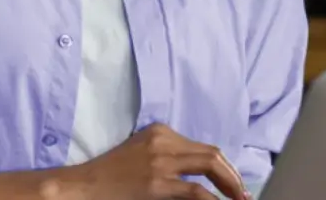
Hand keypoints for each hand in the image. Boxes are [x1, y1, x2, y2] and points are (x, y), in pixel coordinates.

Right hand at [55, 123, 247, 199]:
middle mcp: (164, 141)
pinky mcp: (156, 183)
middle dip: (233, 176)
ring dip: (230, 186)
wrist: (82, 186)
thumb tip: (197, 177)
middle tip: (243, 194)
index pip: (202, 148)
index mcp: (161, 132)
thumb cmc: (109, 175)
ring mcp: (160, 161)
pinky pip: (195, 192)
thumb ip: (167, 158)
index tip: (233, 183)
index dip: (223, 167)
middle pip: (212, 154)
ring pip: (210, 166)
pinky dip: (213, 199)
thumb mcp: (140, 155)